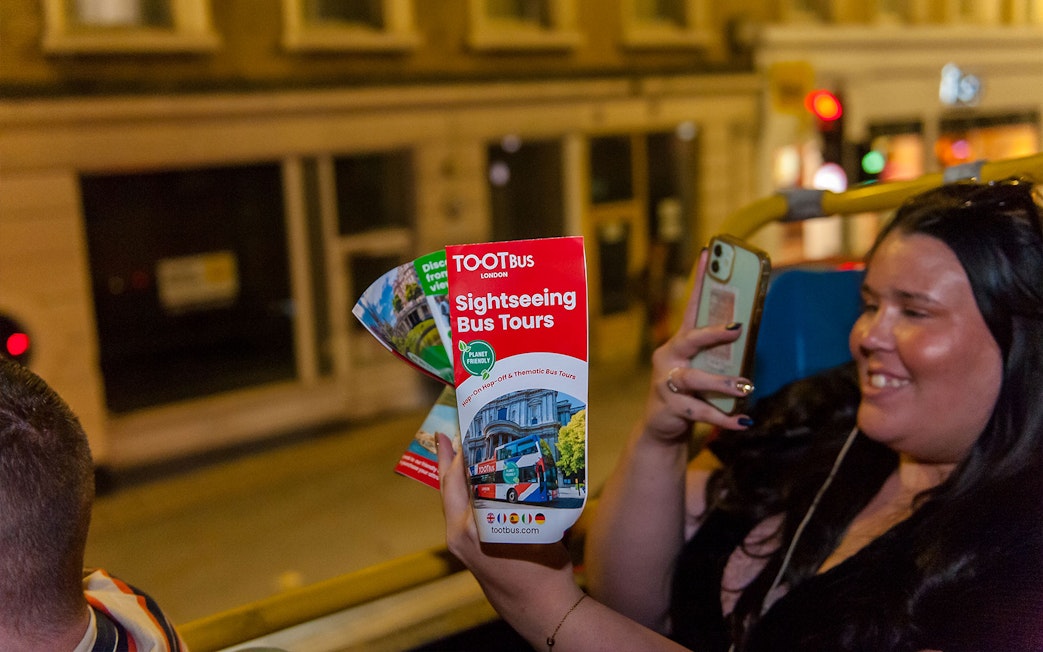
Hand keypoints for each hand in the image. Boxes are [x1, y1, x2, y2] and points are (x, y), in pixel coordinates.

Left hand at [436, 432, 582, 643]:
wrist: (538, 607)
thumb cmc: (544, 567)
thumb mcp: (537, 525)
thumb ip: (525, 496)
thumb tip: (526, 464)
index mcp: (474, 526)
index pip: (458, 479)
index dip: (458, 453)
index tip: (459, 429)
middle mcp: (460, 533)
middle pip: (448, 487)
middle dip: (448, 459)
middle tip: (446, 434)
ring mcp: (459, 543)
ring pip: (451, 500)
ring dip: (454, 476)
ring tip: (455, 451)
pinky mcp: (464, 549)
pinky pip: (458, 513)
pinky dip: (462, 494)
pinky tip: (472, 482)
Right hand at [642, 249, 753, 442]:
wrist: (662, 427)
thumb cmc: (688, 391)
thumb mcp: (702, 368)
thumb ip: (719, 355)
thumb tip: (751, 336)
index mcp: (679, 343)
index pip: (691, 307)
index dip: (698, 280)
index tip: (706, 253)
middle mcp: (669, 358)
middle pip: (689, 339)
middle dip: (712, 334)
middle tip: (736, 329)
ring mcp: (666, 382)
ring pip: (694, 379)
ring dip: (722, 382)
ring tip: (746, 387)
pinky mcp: (670, 407)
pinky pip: (700, 411)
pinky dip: (723, 418)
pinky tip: (742, 422)